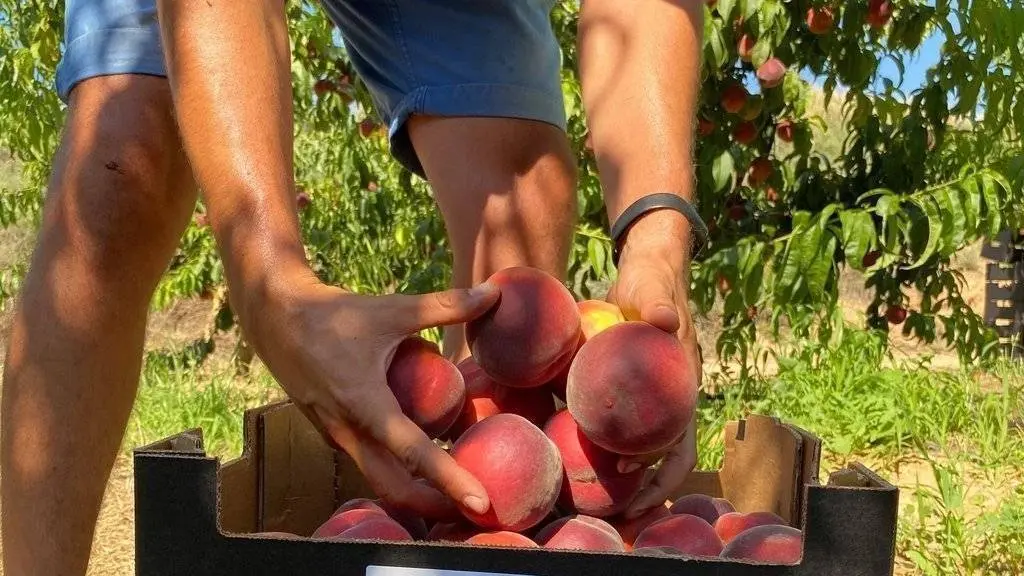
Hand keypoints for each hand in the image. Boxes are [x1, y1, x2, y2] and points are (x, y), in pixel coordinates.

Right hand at [240, 271, 500, 520]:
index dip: (450, 480)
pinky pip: (367, 460)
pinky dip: (395, 467)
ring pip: (378, 478)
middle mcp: (348, 430)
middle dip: (435, 503)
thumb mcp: (393, 309)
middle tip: (474, 508)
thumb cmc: (335, 313)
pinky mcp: (331, 431)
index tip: (480, 501)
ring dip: (415, 489)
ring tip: (454, 488)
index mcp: (365, 404)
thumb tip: (492, 294)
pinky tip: (422, 456)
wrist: (276, 316)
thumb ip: (445, 306)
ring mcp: (336, 434)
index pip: (415, 454)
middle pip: (395, 487)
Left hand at [605, 209, 701, 519]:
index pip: (679, 445)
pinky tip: (565, 448)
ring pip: (635, 446)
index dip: (661, 477)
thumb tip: (662, 319)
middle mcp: (665, 399)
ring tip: (584, 497)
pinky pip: (613, 422)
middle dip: (638, 490)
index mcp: (679, 387)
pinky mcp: (624, 387)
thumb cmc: (651, 278)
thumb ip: (656, 301)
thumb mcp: (652, 287)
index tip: (631, 491)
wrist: (647, 265)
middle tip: (608, 514)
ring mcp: (645, 396)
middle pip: (658, 458)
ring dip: (616, 473)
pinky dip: (597, 439)